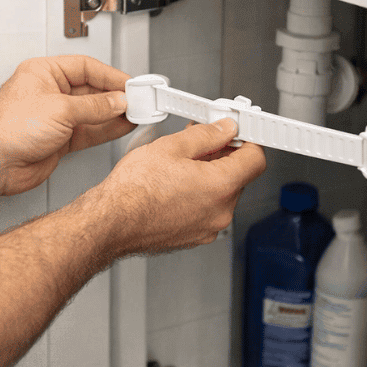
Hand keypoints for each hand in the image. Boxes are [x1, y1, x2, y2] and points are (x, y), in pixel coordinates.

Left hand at [0, 55, 136, 195]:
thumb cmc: (7, 128)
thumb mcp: (60, 109)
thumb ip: (94, 106)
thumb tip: (116, 101)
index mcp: (43, 73)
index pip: (86, 67)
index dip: (112, 76)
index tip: (132, 84)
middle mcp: (49, 93)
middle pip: (91, 90)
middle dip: (116, 97)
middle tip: (140, 101)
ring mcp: (54, 117)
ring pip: (92, 112)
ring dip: (115, 114)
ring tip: (138, 113)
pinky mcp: (58, 140)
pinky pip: (88, 131)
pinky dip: (106, 129)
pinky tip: (122, 126)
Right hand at [93, 119, 265, 256]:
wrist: (110, 222)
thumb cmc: (133, 191)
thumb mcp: (171, 147)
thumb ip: (206, 135)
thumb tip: (224, 129)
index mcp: (221, 186)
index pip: (256, 159)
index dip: (248, 141)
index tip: (238, 134)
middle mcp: (221, 212)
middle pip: (237, 177)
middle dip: (223, 157)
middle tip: (201, 142)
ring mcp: (207, 228)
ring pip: (219, 195)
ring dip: (207, 178)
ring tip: (179, 165)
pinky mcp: (193, 237)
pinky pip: (204, 211)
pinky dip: (196, 197)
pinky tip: (173, 186)